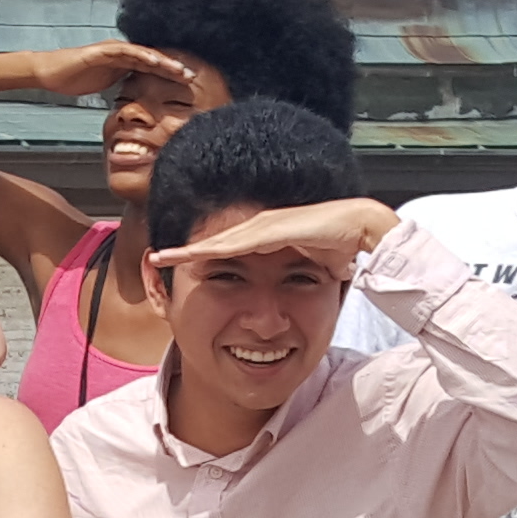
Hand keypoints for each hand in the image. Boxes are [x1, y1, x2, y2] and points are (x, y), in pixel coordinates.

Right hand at [31, 37, 200, 105]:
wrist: (51, 73)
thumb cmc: (75, 79)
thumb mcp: (105, 86)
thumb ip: (121, 89)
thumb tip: (135, 104)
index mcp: (123, 62)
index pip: (151, 67)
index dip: (169, 74)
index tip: (187, 84)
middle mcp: (121, 53)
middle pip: (152, 59)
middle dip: (173, 67)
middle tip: (193, 76)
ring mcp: (112, 50)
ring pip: (144, 53)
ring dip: (163, 61)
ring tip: (180, 69)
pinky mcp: (102, 51)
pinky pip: (125, 52)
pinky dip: (141, 55)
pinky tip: (155, 60)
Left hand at [147, 194, 395, 279]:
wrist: (360, 226)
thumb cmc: (341, 246)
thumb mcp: (311, 267)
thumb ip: (298, 275)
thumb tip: (298, 291)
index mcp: (268, 237)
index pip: (227, 248)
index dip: (203, 255)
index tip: (181, 265)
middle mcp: (260, 228)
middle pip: (214, 242)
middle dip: (185, 250)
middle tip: (157, 258)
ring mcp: (263, 226)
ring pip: (217, 241)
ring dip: (189, 250)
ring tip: (162, 257)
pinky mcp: (269, 229)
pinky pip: (234, 243)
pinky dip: (211, 249)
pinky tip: (192, 256)